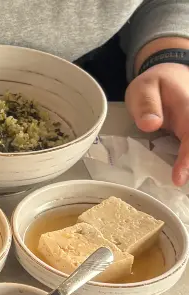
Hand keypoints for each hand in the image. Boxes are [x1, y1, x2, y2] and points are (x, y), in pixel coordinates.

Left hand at [126, 63, 188, 185]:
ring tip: (182, 189)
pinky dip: (188, 163)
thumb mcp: (143, 88)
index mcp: (188, 107)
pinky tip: (181, 180)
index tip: (179, 179)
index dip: (188, 158)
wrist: (171, 73)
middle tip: (182, 188)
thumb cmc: (154, 83)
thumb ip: (146, 105)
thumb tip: (151, 124)